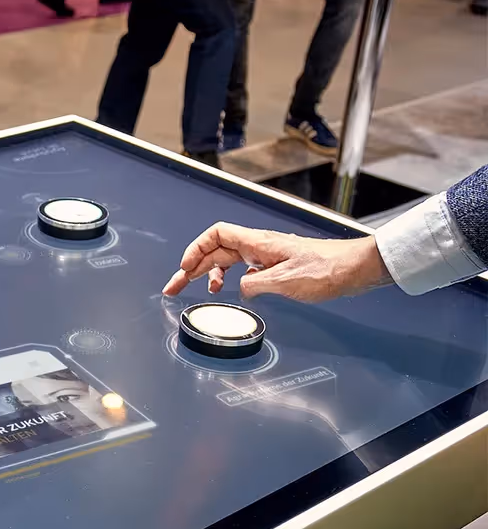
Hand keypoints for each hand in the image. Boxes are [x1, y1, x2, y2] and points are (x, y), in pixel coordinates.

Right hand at [161, 222, 392, 302]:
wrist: (355, 268)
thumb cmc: (327, 270)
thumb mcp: (286, 282)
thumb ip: (254, 284)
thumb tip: (238, 288)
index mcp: (257, 243)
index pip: (215, 236)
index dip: (195, 250)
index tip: (184, 270)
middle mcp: (258, 246)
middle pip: (215, 250)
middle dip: (192, 268)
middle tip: (173, 287)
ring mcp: (266, 255)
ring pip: (228, 260)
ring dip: (210, 274)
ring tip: (202, 292)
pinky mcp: (275, 265)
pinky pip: (243, 268)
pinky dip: (231, 278)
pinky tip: (232, 291)